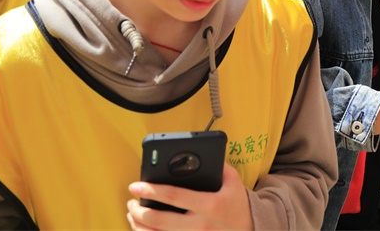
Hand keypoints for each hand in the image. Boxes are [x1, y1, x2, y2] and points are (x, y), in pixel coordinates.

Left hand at [127, 163, 252, 230]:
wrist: (248, 230)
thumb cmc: (237, 205)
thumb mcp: (233, 182)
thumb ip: (219, 166)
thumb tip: (198, 154)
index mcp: (210, 205)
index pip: (174, 196)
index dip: (152, 190)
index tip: (136, 186)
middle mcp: (200, 225)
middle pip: (159, 220)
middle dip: (139, 210)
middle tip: (130, 200)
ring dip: (139, 225)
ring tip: (132, 213)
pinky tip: (142, 228)